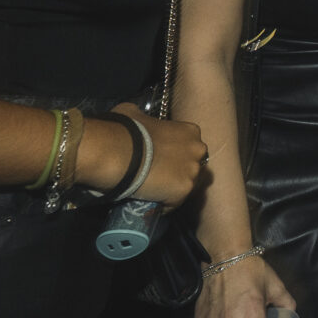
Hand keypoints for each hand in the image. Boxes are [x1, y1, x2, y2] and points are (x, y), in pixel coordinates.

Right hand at [75, 103, 207, 207]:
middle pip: (194, 165)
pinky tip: (150, 201)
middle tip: (160, 175)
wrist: (119, 153)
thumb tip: (138, 117)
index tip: (161, 158)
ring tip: (155, 191)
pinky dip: (164, 204)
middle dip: (181, 170)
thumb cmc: (126, 130)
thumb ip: (144, 117)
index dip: (176, 153)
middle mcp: (197, 150)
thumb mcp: (134, 114)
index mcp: (190, 130)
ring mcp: (192, 172)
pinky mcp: (183, 191)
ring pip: (186, 185)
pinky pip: (175, 202)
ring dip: (173, 188)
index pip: (190, 145)